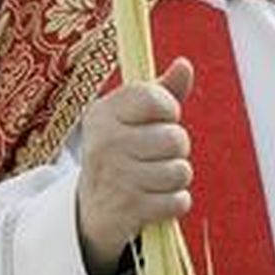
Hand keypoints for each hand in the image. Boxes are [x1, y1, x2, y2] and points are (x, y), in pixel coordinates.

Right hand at [75, 58, 194, 274]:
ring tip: (154, 178)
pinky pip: (178, 201)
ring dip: (175, 178)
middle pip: (176, 138)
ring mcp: (116, 176)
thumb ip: (161, 92)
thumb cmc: (121, 153)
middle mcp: (104, 142)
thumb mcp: (132, 119)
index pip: (154, 98)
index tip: (159, 120)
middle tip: (156, 156)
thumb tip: (184, 65)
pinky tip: (154, 200)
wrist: (91, 209)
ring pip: (181, 171)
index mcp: (103, 113)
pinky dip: (173, 203)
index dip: (168, 110)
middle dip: (176, 150)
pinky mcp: (129, 209)